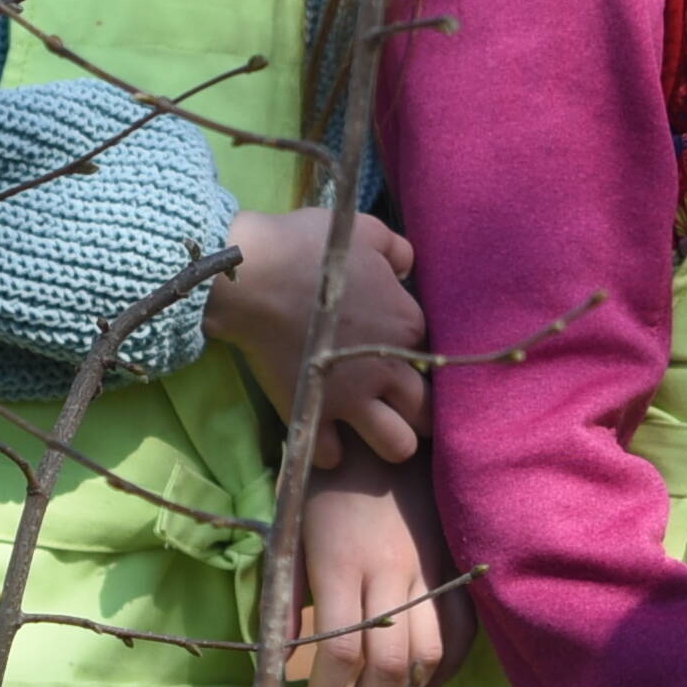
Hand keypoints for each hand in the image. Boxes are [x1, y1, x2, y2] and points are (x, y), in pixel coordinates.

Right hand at [216, 204, 427, 460]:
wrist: (252, 273)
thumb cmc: (309, 246)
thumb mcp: (366, 231)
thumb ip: (398, 250)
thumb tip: (407, 270)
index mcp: (408, 325)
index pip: (434, 356)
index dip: (416, 357)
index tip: (399, 354)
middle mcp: (389, 369)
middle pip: (429, 412)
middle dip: (421, 412)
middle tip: (401, 406)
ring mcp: (351, 397)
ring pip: (397, 446)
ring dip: (390, 440)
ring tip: (374, 428)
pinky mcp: (311, 413)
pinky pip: (332, 455)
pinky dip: (329, 448)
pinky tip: (324, 430)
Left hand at [284, 460, 455, 686]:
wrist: (381, 439)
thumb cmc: (324, 487)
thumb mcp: (292, 537)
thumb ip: (289, 599)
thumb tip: (281, 659)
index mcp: (341, 564)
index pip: (339, 652)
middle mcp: (389, 572)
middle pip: (387, 666)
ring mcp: (429, 571)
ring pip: (428, 656)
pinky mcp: (453, 568)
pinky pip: (460, 633)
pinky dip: (443, 670)